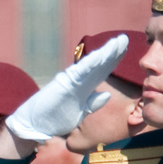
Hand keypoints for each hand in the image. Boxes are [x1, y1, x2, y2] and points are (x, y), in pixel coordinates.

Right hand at [6, 35, 128, 142]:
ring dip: (104, 53)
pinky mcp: (63, 85)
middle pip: (99, 64)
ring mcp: (71, 81)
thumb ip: (93, 103)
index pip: (103, 70)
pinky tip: (99, 55)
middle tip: (124, 38)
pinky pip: (78, 73)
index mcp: (85, 87)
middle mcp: (79, 80)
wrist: (36, 125)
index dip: (114, 59)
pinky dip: (89, 64)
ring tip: (116, 42)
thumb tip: (107, 94)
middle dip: (112, 52)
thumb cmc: (56, 118)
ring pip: (91, 65)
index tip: (126, 48)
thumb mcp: (80, 112)